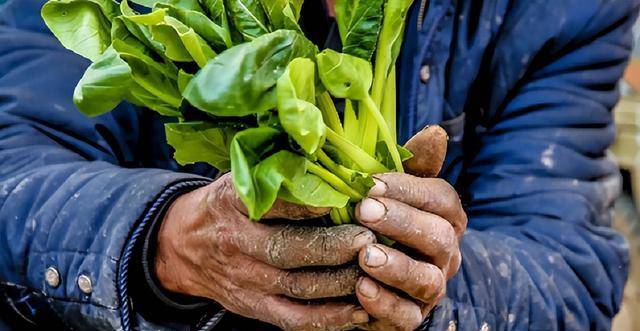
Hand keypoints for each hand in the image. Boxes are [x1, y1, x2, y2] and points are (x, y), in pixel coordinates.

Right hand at [155, 174, 375, 329]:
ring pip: (297, 287)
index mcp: (232, 203)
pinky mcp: (253, 306)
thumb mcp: (239, 178)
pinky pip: (293, 318)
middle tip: (368, 239)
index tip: (344, 199)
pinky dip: (327, 319)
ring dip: (339, 282)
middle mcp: (237, 242)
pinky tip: (358, 312)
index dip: (308, 204)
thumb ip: (276, 171)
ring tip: (374, 271)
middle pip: (287, 250)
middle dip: (332, 246)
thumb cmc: (225, 205)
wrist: (182, 245)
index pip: (271, 203)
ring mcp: (245, 279)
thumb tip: (328, 159)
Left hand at [354, 126, 467, 330]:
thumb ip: (412, 165)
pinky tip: (361, 289)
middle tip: (364, 212)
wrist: (374, 275)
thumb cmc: (382, 223)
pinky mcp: (412, 317)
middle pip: (439, 237)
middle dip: (401, 223)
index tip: (370, 183)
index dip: (409, 190)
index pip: (441, 199)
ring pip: (427, 280)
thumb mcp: (393, 192)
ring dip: (396, 267)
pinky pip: (406, 317)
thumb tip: (437, 132)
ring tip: (365, 255)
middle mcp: (445, 253)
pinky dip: (385, 304)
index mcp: (445, 218)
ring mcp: (431, 288)